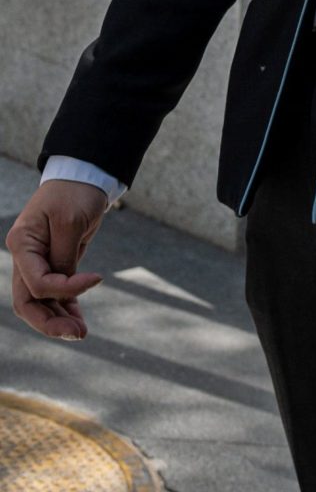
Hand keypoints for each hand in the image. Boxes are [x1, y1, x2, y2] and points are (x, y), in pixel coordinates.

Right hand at [9, 180, 108, 340]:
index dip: (64, 289)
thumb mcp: (71, 222)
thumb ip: (64, 257)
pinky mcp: (54, 263)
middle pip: (27, 301)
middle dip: (49, 322)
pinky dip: (65, 306)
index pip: (35, 282)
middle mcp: (25, 257)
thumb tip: (64, 288)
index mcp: (22, 244)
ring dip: (59, 319)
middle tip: (77, 334)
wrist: (84, 176)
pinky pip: (55, 293)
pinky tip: (78, 321)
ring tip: (81, 333)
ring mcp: (37, 262)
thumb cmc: (75, 193)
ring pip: (40, 302)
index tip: (97, 279)